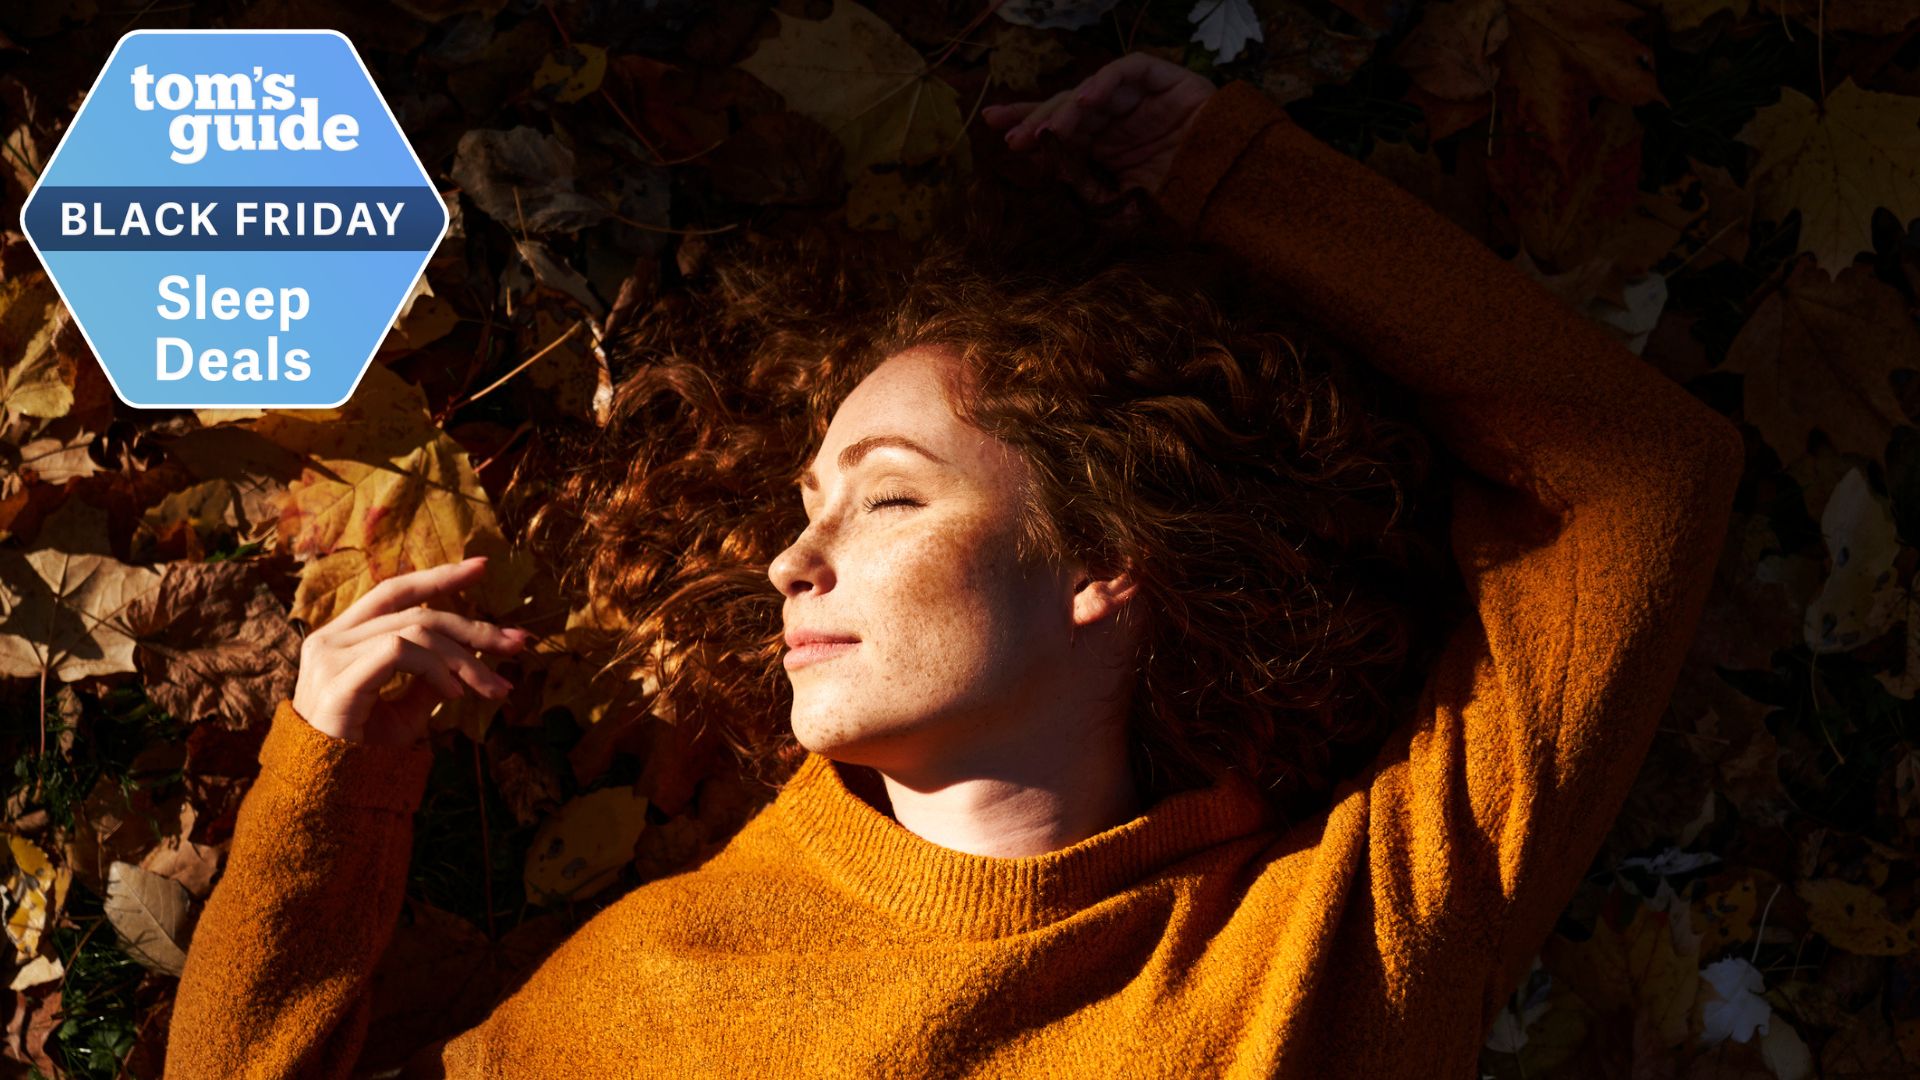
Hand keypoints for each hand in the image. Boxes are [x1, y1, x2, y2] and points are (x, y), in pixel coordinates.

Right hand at [290, 556, 530, 748]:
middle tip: (518, 643)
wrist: (326, 795)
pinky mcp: (338, 678)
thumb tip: (471, 656)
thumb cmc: (363, 754)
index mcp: (343, 638)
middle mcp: (330, 638)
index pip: (395, 592)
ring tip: (491, 688)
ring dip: (465, 658)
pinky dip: (437, 669)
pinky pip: (400, 651)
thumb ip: (431, 677)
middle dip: (474, 626)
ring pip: (416, 631)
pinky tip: (455, 693)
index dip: (439, 576)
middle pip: (416, 611)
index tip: (483, 566)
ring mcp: (330, 655)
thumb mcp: (407, 709)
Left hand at [982, 52, 1215, 204]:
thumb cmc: (1179, 202)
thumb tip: (1049, 163)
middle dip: (1034, 116)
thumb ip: (1086, 188)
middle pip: (1065, 107)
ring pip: (1090, 91)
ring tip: (1047, 131)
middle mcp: (1116, 118)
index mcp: (1104, 146)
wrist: (1231, 191)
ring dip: (1065, 108)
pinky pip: (1127, 71)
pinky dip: (1104, 83)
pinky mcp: (1163, 80)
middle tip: (1009, 133)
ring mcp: (1138, 98)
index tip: (995, 128)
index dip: (1027, 124)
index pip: (1058, 130)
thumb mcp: (1121, 206)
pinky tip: (1085, 103)